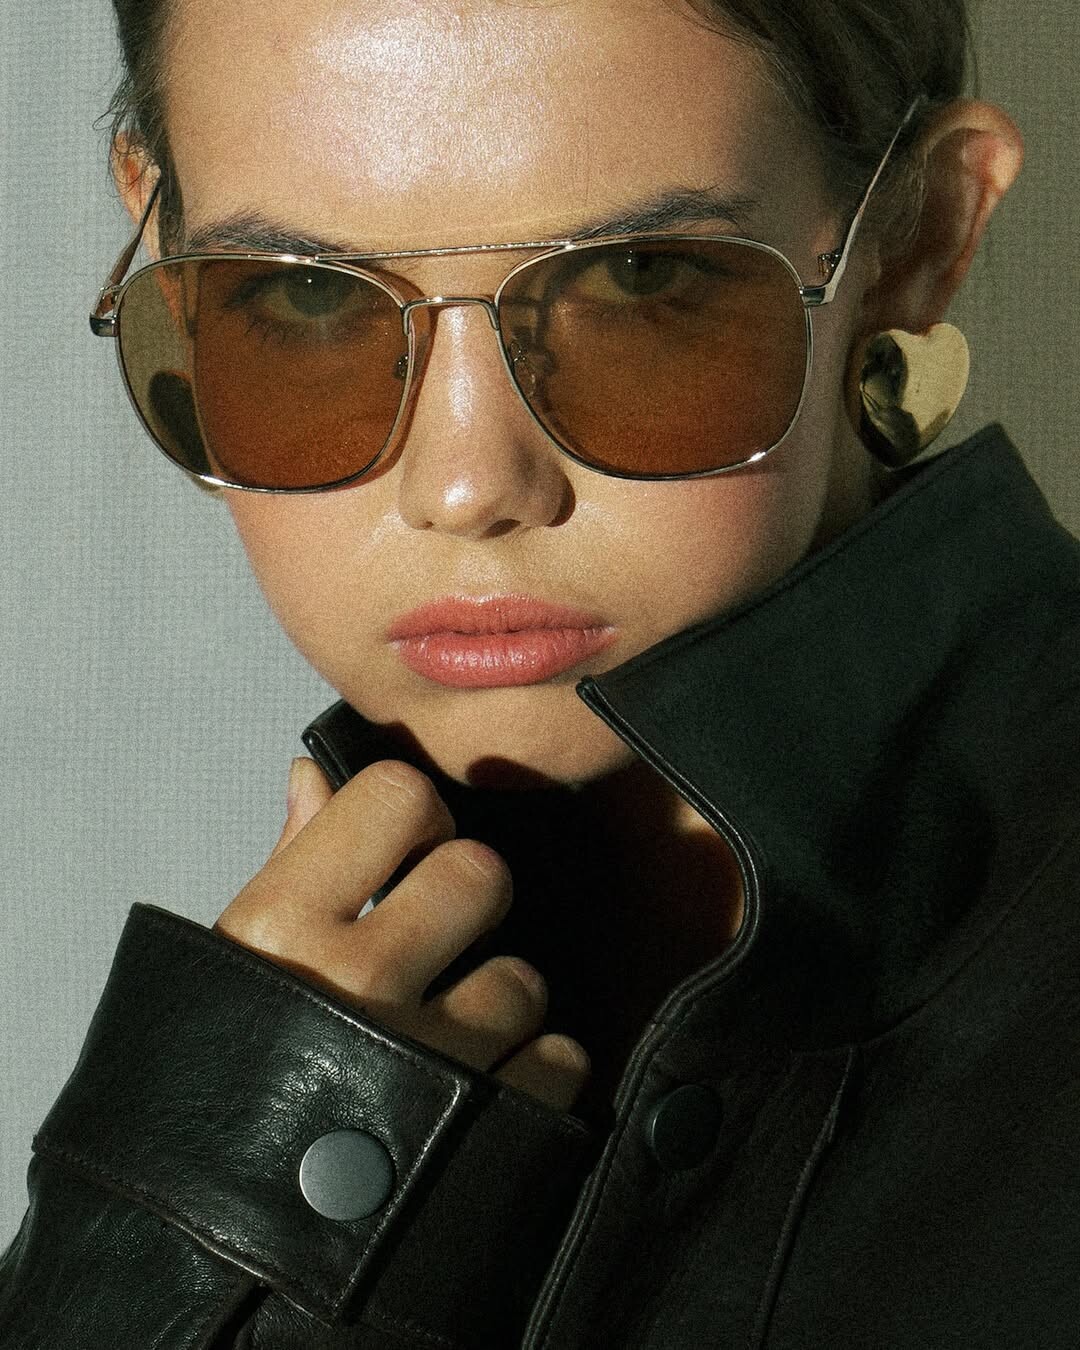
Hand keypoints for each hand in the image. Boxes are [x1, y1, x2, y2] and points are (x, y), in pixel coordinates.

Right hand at [215, 757, 588, 1111]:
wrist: (219, 1261)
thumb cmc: (225, 1093)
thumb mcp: (235, 971)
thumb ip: (290, 864)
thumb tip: (312, 775)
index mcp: (279, 926)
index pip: (397, 794)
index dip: (415, 819)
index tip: (407, 855)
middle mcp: (354, 979)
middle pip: (480, 872)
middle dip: (466, 906)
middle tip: (435, 948)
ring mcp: (427, 1055)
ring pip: (524, 975)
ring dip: (498, 1007)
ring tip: (444, 1046)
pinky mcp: (492, 1126)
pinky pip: (558, 1056)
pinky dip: (531, 1075)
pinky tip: (478, 1099)